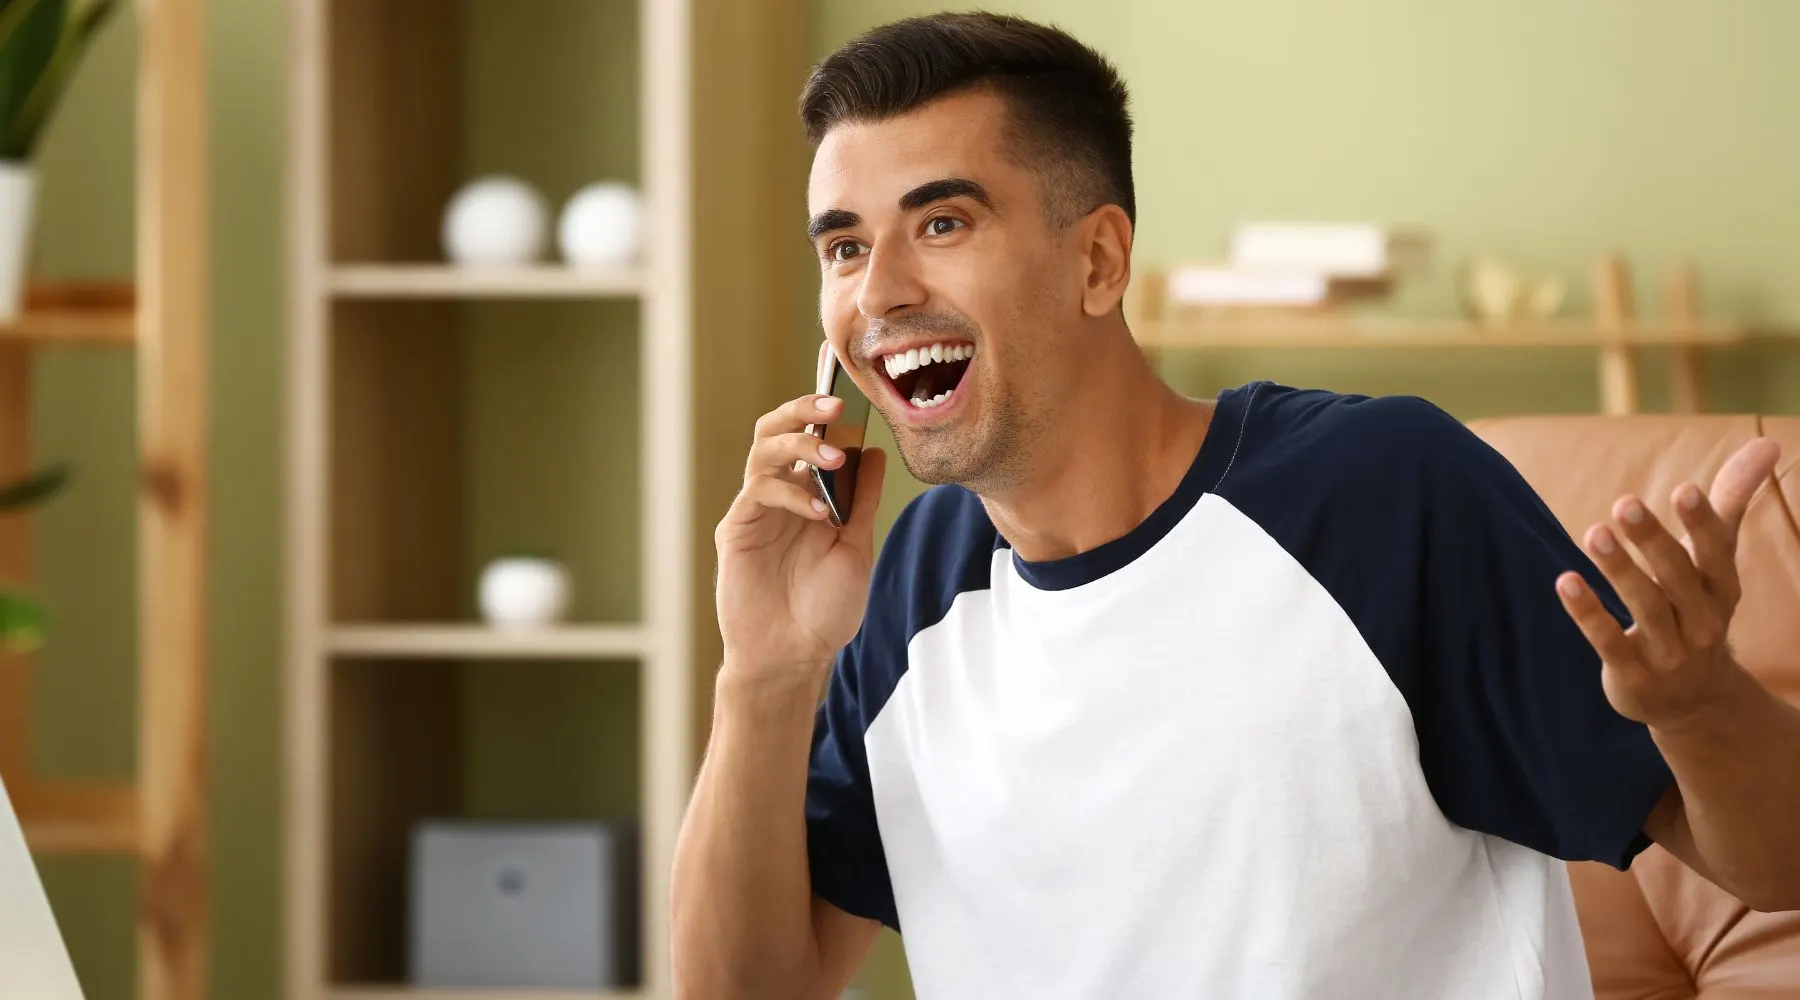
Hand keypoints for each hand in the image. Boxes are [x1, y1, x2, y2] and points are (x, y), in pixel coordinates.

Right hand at [713, 379, 886, 679]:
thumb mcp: (856, 548)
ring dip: (798, 444)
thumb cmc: (824, 610)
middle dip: (803, 409)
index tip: (853, 390)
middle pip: (778, 429)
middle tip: (835, 405)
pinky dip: (790, 493)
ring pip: (763, 451)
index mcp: (809, 493)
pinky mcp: (736, 529)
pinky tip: (818, 512)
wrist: (793, 657)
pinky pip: (758, 492)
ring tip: (831, 457)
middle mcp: (779, 494)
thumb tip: (875, 451)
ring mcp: (755, 510)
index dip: (825, 411)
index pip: (812, 437)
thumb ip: (862, 500)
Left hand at [1556, 436, 1781, 727]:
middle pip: (1677, 577)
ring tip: (1594, 533)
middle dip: (1653, 540)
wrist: (1694, 699)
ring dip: (1619, 570)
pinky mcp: (1633, 673)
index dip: (1703, 523)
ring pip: (1645, 607)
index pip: (1716, 553)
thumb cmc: (1698, 607)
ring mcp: (1668, 651)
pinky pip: (1609, 641)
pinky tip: (1565, 581)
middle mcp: (1702, 621)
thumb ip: (1733, 500)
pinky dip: (1588, 612)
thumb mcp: (1717, 559)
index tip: (1685, 489)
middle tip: (1625, 503)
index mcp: (1722, 589)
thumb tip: (1768, 443)